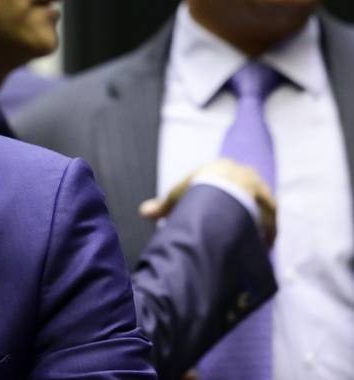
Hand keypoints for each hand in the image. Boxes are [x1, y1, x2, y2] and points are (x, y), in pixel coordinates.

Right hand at [138, 158, 276, 246]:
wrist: (223, 191)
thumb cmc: (197, 190)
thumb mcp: (175, 197)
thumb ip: (162, 207)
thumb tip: (142, 213)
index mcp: (222, 168)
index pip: (222, 182)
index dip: (216, 199)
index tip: (212, 214)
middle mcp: (244, 175)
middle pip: (243, 195)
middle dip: (239, 211)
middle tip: (232, 230)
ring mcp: (259, 189)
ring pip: (258, 209)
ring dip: (253, 225)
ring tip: (246, 242)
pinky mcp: (271, 206)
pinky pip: (269, 223)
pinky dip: (264, 235)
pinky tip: (259, 247)